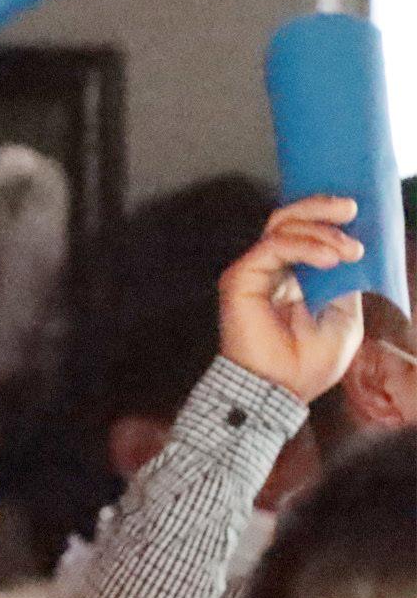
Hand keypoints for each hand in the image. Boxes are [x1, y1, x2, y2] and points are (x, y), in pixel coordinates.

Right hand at [217, 196, 365, 402]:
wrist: (280, 389)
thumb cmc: (308, 364)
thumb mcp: (345, 316)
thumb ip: (345, 281)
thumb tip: (351, 249)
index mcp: (293, 279)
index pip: (304, 233)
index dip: (328, 219)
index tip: (357, 218)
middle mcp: (271, 271)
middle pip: (290, 219)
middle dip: (322, 208)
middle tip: (351, 210)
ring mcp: (254, 273)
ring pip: (281, 225)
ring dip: (320, 230)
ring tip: (345, 250)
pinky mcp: (240, 278)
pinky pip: (273, 245)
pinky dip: (304, 246)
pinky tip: (328, 260)